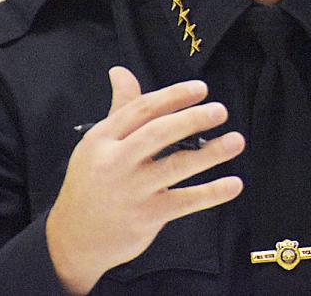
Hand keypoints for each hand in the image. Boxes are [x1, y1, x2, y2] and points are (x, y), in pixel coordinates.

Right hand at [46, 67, 244, 293]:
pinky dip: (212, 193)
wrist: (73, 239)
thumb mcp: (98, 144)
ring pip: (176, 166)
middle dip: (192, 119)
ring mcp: (131, 191)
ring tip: (237, 141)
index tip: (202, 89)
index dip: (173, 96)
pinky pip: (185, 201)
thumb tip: (119, 71)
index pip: (142, 110)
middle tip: (220, 111)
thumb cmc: (93, 181)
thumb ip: (121, 109)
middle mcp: (115, 163)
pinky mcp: (146, 217)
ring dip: (211, 153)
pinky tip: (234, 184)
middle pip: (159, 134)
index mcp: (102, 139)